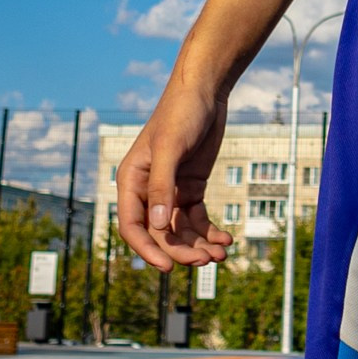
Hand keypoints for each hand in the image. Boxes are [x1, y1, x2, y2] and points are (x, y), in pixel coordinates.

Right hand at [117, 68, 236, 271]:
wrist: (205, 91)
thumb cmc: (180, 113)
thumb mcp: (170, 148)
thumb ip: (161, 187)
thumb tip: (156, 227)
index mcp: (131, 181)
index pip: (133, 227)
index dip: (148, 250)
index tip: (169, 267)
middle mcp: (148, 190)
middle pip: (160, 233)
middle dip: (183, 250)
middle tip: (207, 260)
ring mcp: (171, 191)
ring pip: (181, 230)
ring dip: (199, 244)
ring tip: (222, 253)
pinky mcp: (191, 188)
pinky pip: (198, 219)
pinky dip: (210, 231)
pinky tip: (226, 239)